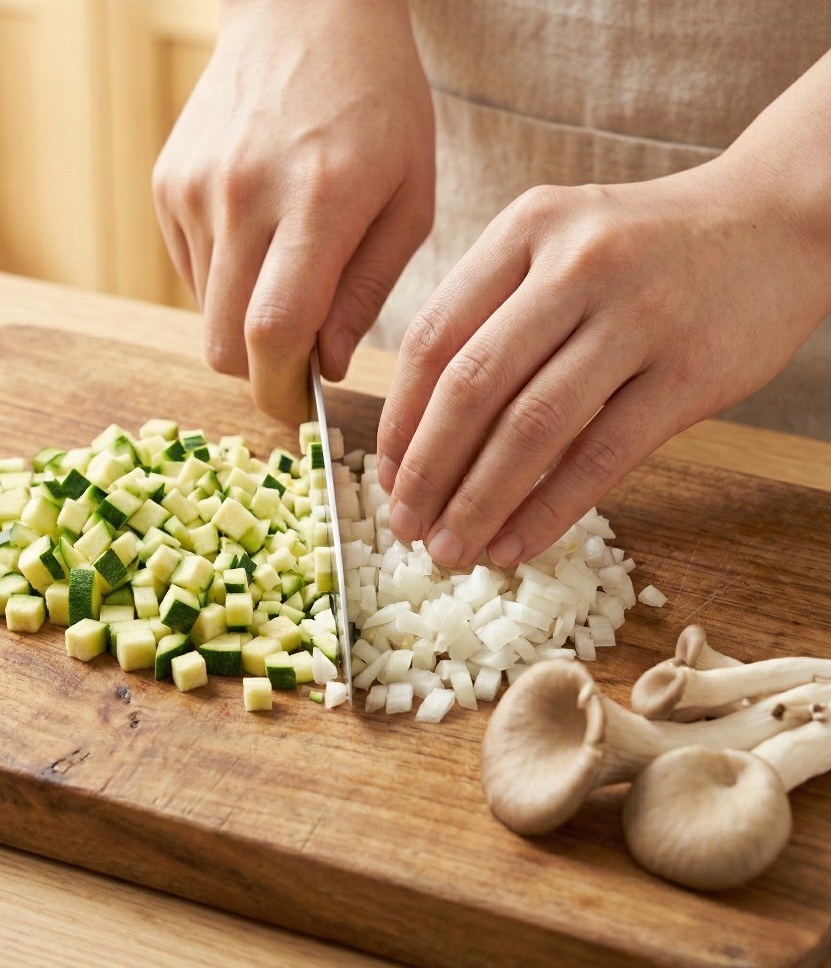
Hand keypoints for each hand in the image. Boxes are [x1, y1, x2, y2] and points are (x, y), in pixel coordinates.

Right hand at [152, 0, 434, 422]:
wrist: (306, 11)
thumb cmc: (378, 107)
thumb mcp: (408, 198)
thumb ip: (367, 291)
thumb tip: (327, 366)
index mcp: (318, 199)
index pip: (275, 331)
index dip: (281, 393)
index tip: (300, 414)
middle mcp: (242, 194)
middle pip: (225, 343)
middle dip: (260, 376)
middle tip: (298, 367)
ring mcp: (194, 188)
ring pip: (206, 314)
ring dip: (246, 325)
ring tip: (289, 277)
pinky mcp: (168, 184)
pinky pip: (192, 274)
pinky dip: (226, 284)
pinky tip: (261, 242)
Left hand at [377, 155, 830, 568]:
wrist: (775, 220)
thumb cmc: (642, 250)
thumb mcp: (557, 246)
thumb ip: (491, 315)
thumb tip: (423, 433)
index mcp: (525, 230)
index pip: (433, 338)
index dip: (401, 421)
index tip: (387, 478)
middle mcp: (575, 264)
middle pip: (472, 387)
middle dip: (428, 472)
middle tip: (407, 527)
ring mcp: (637, 316)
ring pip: (533, 428)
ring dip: (480, 502)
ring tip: (452, 551)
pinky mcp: (690, 372)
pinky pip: (602, 457)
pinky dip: (548, 511)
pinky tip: (515, 545)